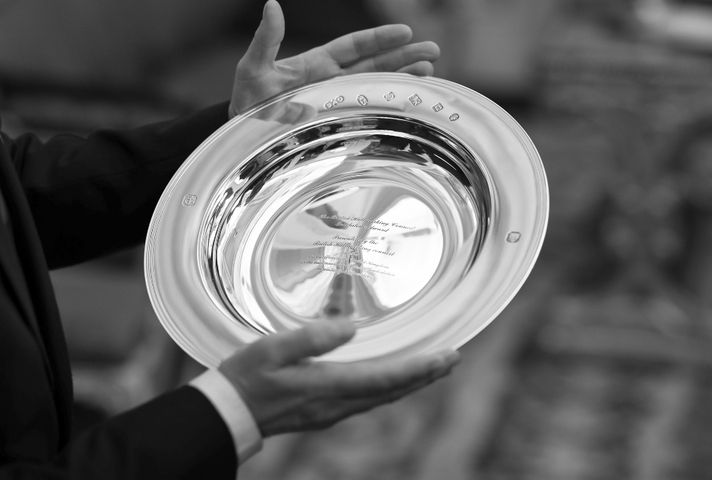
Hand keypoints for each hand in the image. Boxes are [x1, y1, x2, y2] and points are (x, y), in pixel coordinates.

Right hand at [218, 320, 459, 436]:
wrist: (228, 412)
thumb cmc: (247, 376)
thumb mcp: (271, 349)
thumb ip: (311, 338)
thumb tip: (351, 328)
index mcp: (327, 386)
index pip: (385, 379)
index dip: (420, 368)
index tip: (447, 356)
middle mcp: (336, 404)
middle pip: (392, 391)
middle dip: (425, 375)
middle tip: (452, 358)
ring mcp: (332, 412)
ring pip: (383, 397)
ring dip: (411, 382)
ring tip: (433, 366)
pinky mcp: (325, 412)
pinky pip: (369, 399)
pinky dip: (390, 386)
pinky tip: (394, 378)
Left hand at [228, 0, 440, 117]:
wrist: (240, 132)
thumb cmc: (245, 98)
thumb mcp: (251, 67)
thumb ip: (266, 40)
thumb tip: (272, 6)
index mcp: (316, 64)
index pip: (353, 48)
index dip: (379, 39)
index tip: (406, 32)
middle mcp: (331, 81)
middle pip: (373, 65)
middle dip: (403, 57)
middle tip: (433, 51)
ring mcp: (335, 103)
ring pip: (374, 88)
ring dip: (401, 80)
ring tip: (429, 73)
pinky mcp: (334, 124)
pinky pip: (364, 115)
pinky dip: (386, 109)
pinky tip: (406, 107)